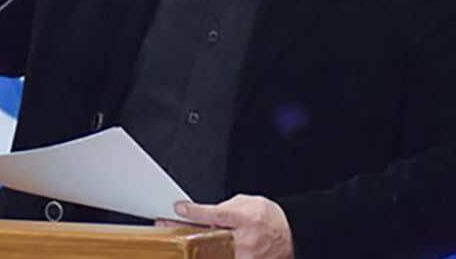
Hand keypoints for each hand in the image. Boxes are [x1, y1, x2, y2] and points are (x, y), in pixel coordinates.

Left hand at [159, 195, 293, 258]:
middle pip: (208, 238)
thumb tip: (204, 214)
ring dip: (191, 249)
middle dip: (184, 233)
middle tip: (164, 227)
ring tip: (173, 243)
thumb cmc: (268, 217)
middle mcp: (245, 240)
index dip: (195, 211)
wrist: (291, 235)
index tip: (179, 208)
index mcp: (246, 218)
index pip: (216, 214)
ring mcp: (245, 257)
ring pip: (212, 255)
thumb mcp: (248, 202)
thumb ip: (225, 208)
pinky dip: (204, 255)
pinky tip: (191, 253)